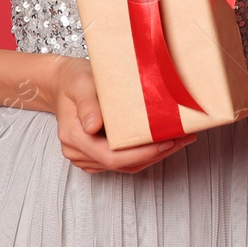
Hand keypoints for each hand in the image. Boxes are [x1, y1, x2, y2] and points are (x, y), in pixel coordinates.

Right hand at [47, 55, 196, 173]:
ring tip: (180, 140)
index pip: (111, 156)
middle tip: (183, 139)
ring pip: (125, 165)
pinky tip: (163, 141)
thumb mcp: (80, 84)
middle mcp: (79, 152)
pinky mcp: (96, 154)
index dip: (140, 154)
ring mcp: (87, 156)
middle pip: (121, 164)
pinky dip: (144, 154)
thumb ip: (87, 103)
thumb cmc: (74, 80)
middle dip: (155, 154)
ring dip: (153, 156)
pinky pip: (123, 161)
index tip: (166, 142)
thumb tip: (93, 126)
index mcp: (74, 137)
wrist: (64, 83)